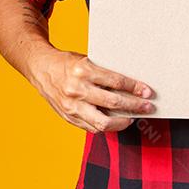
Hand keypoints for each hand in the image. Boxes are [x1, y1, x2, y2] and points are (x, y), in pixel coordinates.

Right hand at [30, 50, 154, 133]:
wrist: (41, 69)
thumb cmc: (67, 63)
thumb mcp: (86, 60)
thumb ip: (103, 74)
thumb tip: (129, 86)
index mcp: (84, 70)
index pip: (116, 81)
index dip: (134, 87)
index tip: (147, 91)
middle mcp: (77, 89)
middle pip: (113, 102)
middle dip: (134, 105)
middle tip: (148, 106)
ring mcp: (72, 106)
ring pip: (103, 121)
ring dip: (122, 122)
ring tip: (132, 118)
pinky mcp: (69, 116)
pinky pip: (92, 127)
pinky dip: (106, 126)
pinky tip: (115, 122)